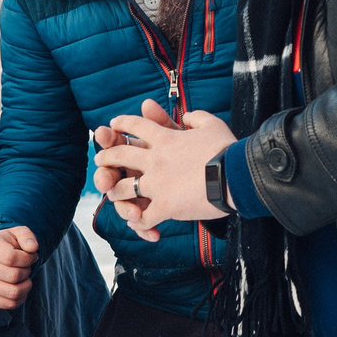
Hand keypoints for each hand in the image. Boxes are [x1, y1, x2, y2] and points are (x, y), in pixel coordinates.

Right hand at [0, 226, 38, 310]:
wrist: (0, 254)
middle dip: (27, 271)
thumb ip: (27, 237)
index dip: (27, 258)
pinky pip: (10, 304)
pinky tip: (21, 287)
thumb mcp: (20, 233)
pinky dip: (21, 297)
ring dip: (26, 285)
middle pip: (13, 276)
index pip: (10, 257)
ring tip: (24, 277)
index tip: (31, 255)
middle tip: (27, 266)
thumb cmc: (12, 243)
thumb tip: (32, 248)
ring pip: (13, 292)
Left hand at [93, 100, 236, 241]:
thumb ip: (196, 117)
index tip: (113, 125)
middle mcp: (155, 160)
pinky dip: (138, 221)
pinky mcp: (165, 206)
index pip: (136, 126)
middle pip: (119, 156)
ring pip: (124, 189)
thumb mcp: (212, 125)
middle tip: (99, 160)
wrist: (236, 175)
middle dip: (106, 157)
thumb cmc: (227, 149)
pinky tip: (136, 222)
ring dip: (116, 192)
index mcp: (165, 139)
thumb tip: (187, 115)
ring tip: (112, 193)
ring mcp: (157, 184)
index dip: (122, 123)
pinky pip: (144, 216)